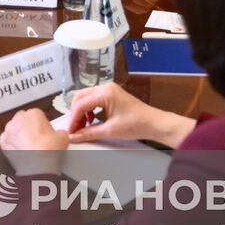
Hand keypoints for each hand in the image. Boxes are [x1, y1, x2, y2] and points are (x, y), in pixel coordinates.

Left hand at [0, 109, 69, 151]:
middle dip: (28, 127)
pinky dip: (12, 144)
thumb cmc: (48, 149)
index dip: (41, 124)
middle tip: (36, 139)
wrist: (38, 164)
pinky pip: (7, 140)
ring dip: (19, 135)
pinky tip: (20, 150)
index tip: (44, 132)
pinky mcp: (3, 141)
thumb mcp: (63, 136)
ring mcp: (10, 129)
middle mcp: (20, 118)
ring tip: (28, 146)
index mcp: (34, 113)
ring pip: (14, 129)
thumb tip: (60, 135)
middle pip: (23, 120)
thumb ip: (59, 132)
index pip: (37, 115)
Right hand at [66, 83, 193, 146]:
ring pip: (86, 97)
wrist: (154, 123)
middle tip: (74, 129)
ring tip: (82, 126)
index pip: (81, 104)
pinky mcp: (112, 95)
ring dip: (81, 111)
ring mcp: (109, 90)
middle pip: (80, 98)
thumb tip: (75, 136)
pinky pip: (94, 99)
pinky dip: (89, 109)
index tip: (71, 130)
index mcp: (105, 93)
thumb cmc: (138, 124)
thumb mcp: (110, 131)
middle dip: (75, 114)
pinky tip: (91, 120)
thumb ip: (89, 133)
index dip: (73, 119)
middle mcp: (106, 87)